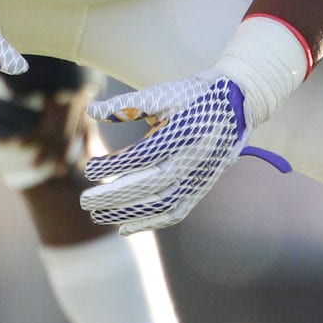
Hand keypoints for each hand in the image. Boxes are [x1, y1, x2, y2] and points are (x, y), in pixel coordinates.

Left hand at [79, 75, 290, 234]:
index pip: (145, 156)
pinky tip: (124, 227)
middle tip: (85, 201)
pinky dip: (151, 222)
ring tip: (98, 215)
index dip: (115, 165)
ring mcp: (202, 176)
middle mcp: (195, 158)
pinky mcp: (202, 187)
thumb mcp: (162, 94)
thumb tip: (90, 111)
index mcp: (184, 132)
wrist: (237, 103)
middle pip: (152, 185)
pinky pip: (177, 211)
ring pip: (165, 204)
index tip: (89, 168)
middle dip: (116, 196)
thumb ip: (126, 105)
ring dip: (130, 213)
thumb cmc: (192, 96)